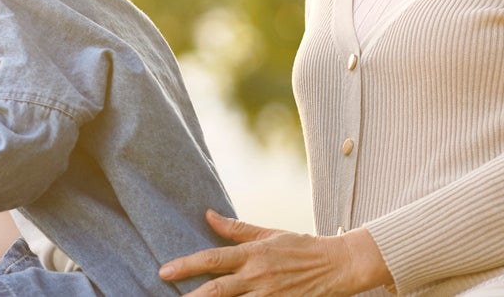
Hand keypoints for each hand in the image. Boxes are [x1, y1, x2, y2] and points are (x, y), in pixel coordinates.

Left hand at [158, 210, 391, 296]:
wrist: (338, 265)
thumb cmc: (301, 246)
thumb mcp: (268, 233)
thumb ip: (236, 228)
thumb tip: (207, 214)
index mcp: (253, 254)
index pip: (213, 259)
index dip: (187, 265)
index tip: (164, 271)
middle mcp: (258, 277)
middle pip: (218, 291)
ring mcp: (270, 296)